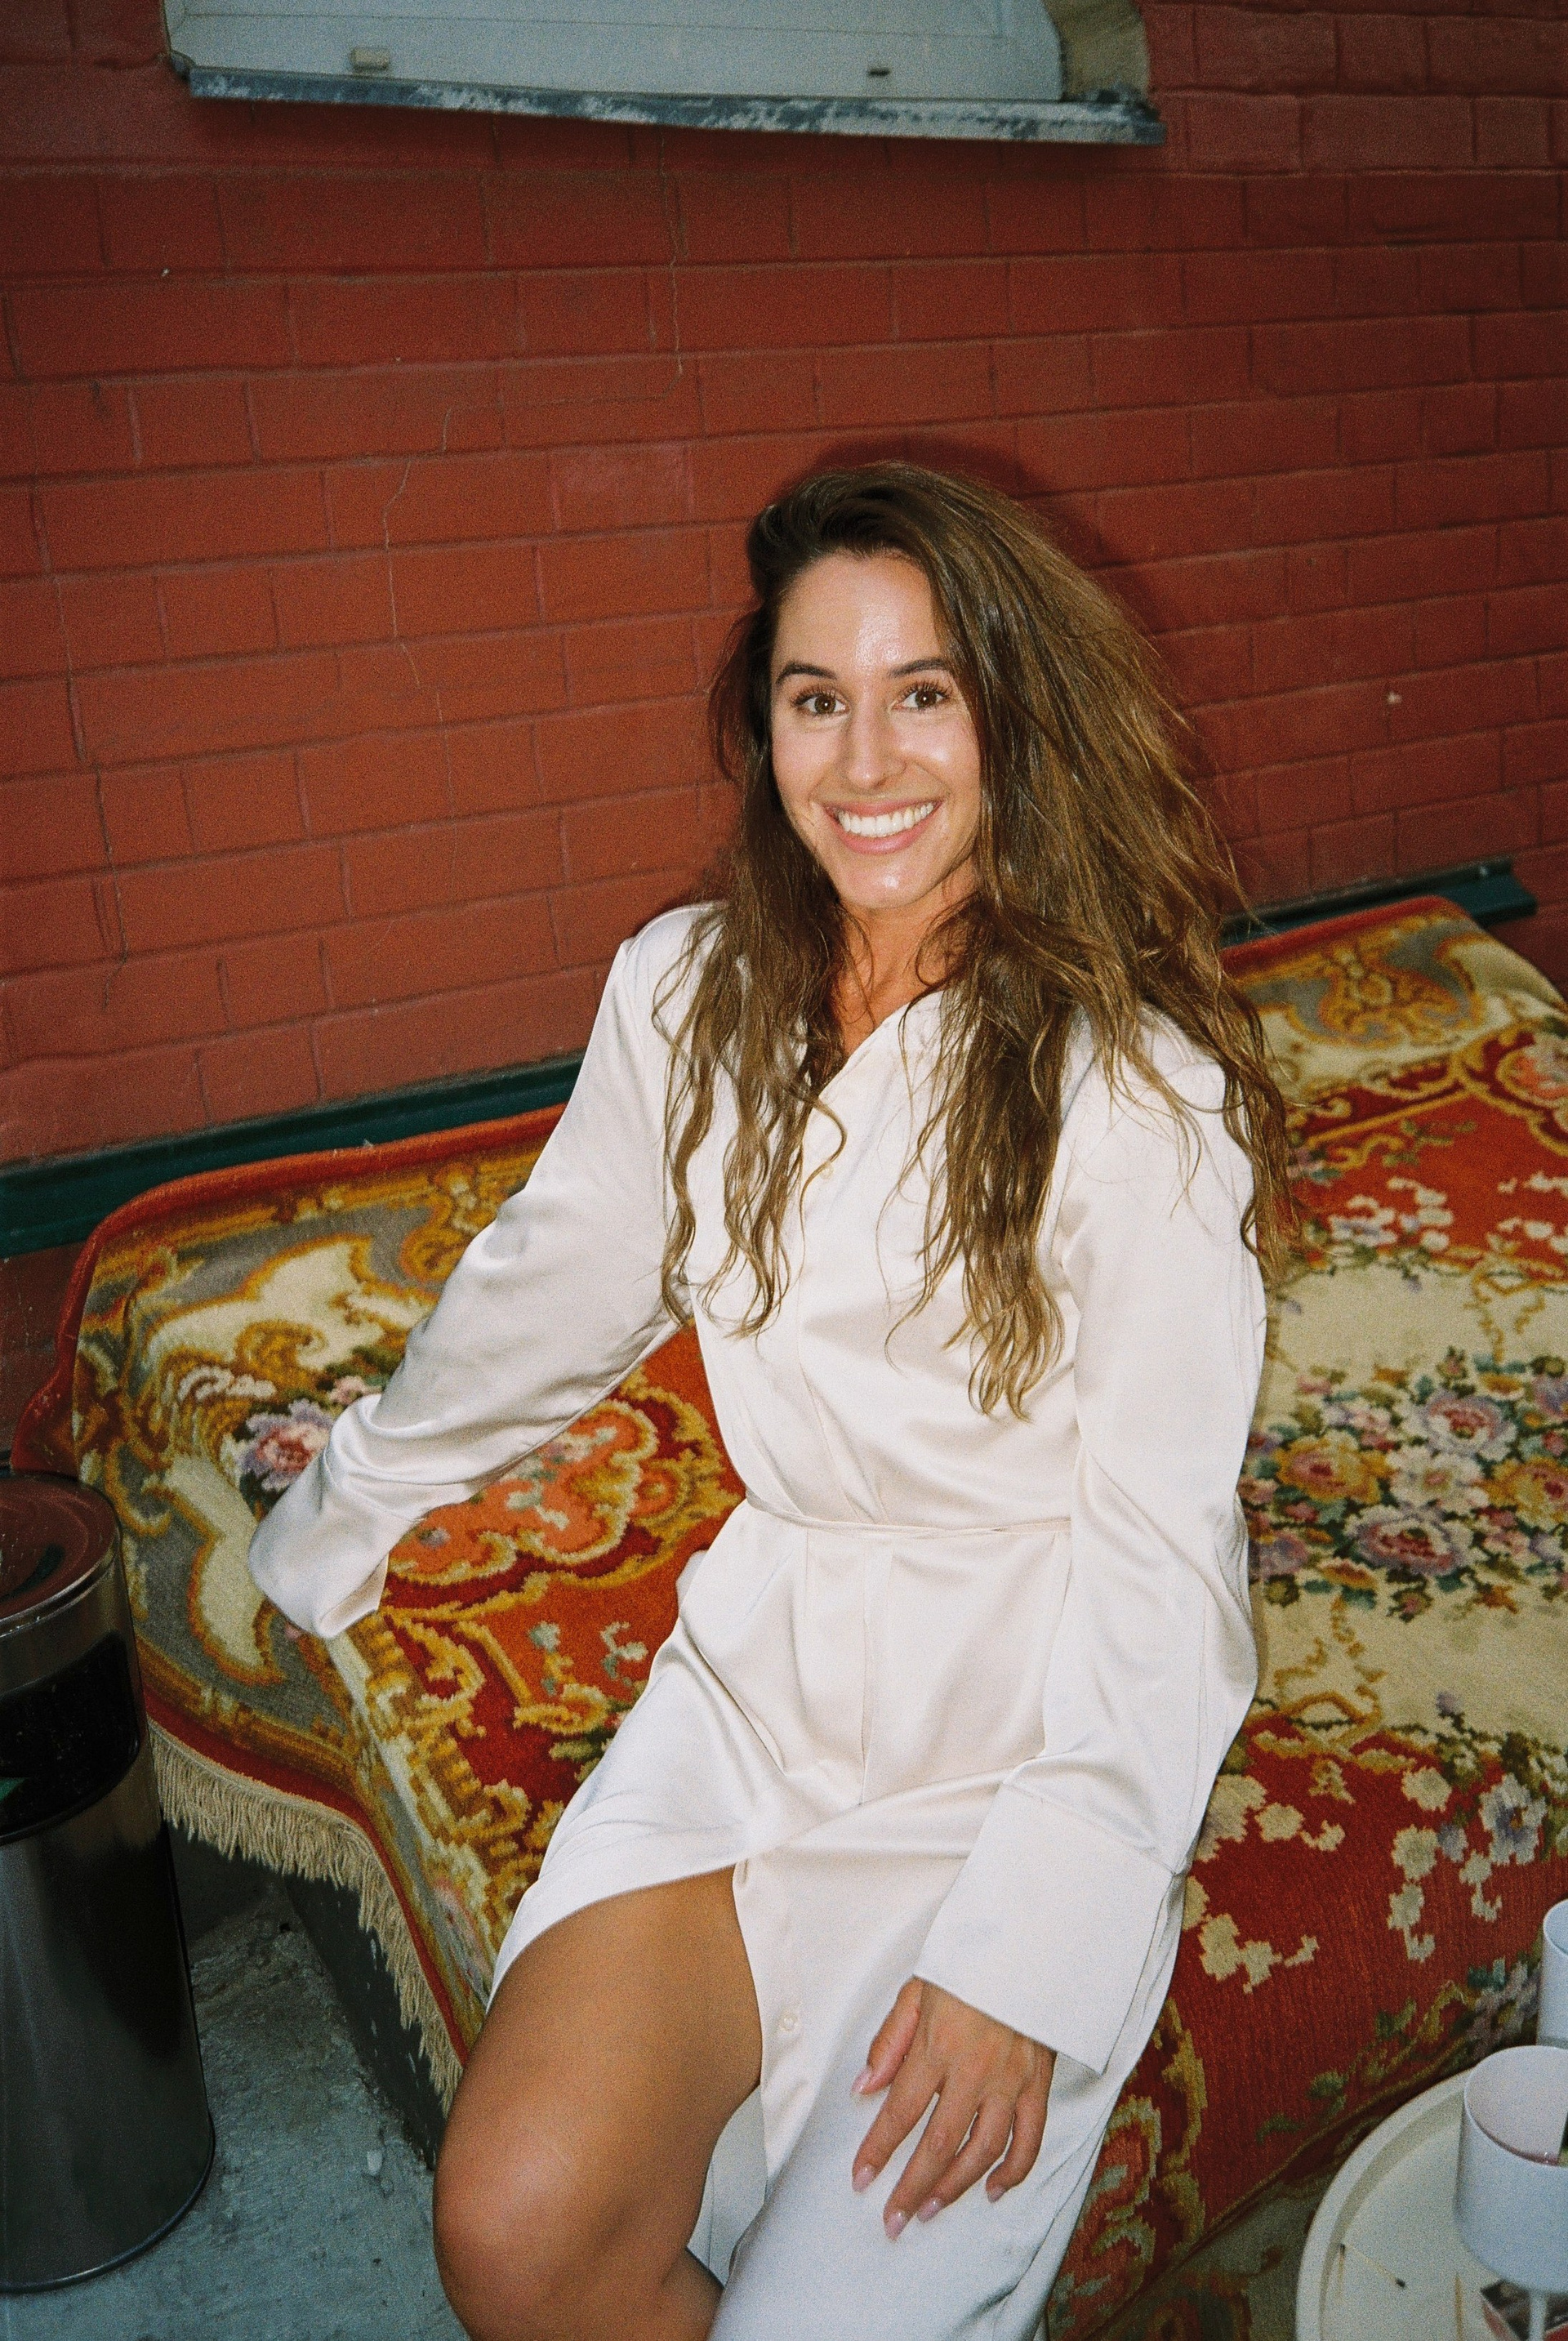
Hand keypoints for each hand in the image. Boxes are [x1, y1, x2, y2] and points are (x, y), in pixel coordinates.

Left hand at [849, 1979, 1053, 2238]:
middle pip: (938, 2145)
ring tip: (930, 2209)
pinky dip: (1012, 2172)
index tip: (861, 2179)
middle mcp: (973, 2071)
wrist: (1027, 1946)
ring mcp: (1010, 2082)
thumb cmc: (968, 1966)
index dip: (877, 2151)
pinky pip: (1028, 2140)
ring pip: (981, 2152)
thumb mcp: (917, 1991)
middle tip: (893, 2220)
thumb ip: (889, 2042)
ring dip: (954, 2188)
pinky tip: (991, 2189)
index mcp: (937, 2047)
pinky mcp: (1039, 2085)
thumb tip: (864, 2088)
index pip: (899, 2112)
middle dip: (911, 2188)